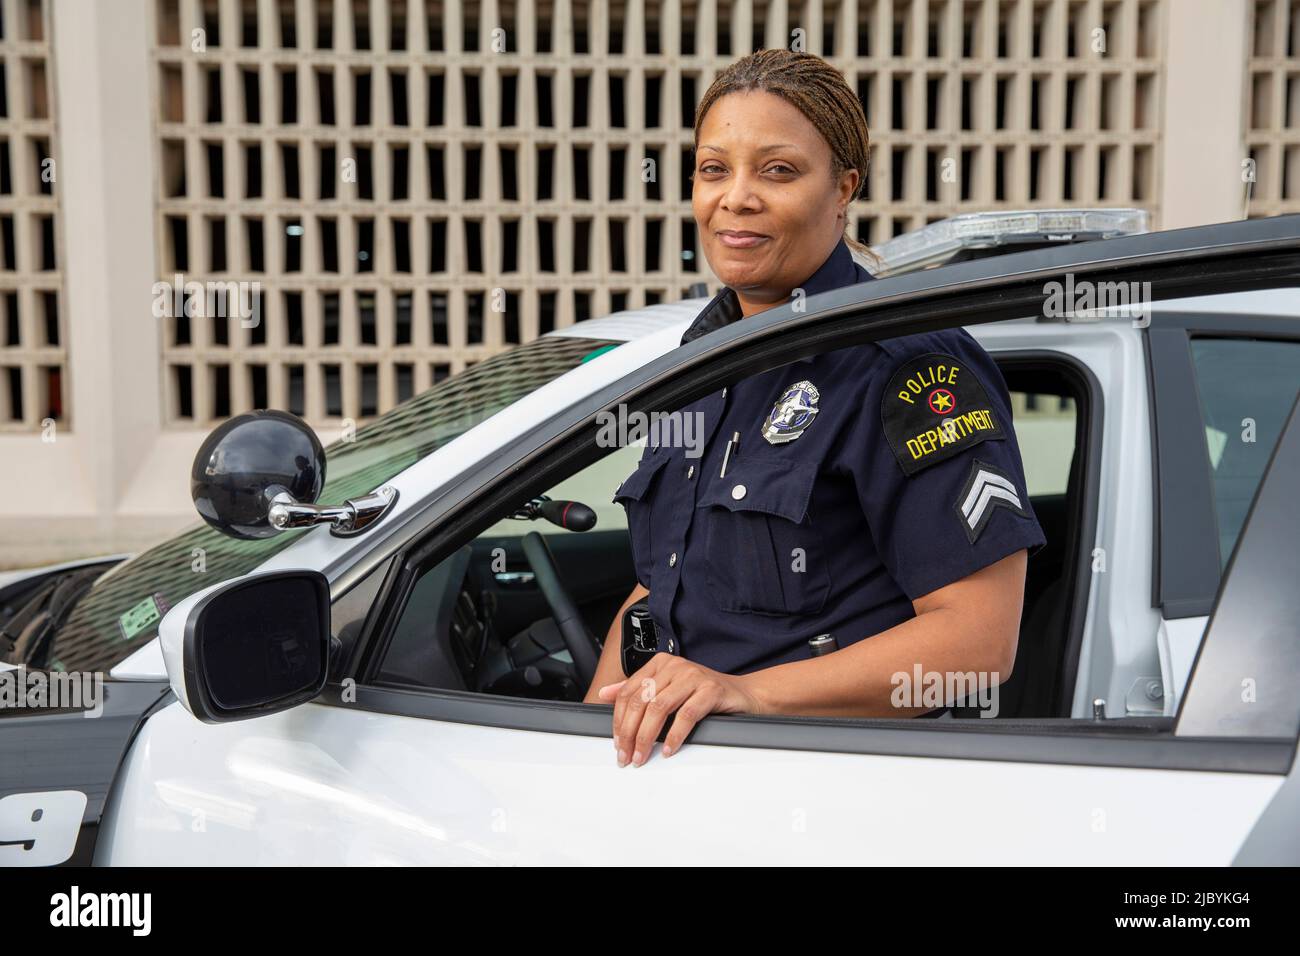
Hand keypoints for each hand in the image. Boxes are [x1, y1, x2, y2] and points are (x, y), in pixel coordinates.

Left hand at [596, 653, 762, 765]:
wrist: (745, 695)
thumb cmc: (705, 695)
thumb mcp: (667, 689)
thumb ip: (637, 690)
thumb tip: (605, 694)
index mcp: (659, 664)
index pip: (628, 693)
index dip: (618, 721)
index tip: (617, 744)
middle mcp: (674, 666)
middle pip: (640, 701)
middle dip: (629, 733)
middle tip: (627, 756)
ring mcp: (693, 676)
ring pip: (659, 708)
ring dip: (647, 737)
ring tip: (642, 756)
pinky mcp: (710, 689)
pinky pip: (686, 715)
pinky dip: (674, 736)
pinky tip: (668, 749)